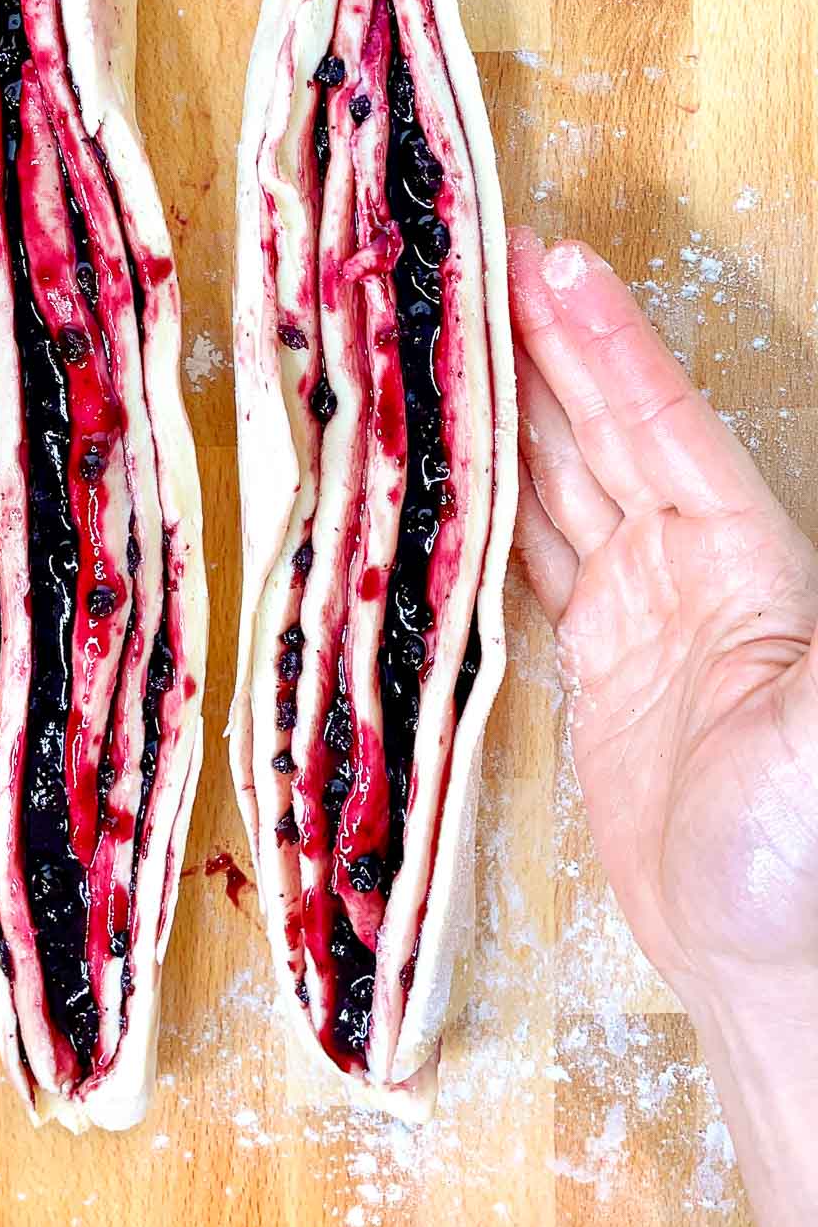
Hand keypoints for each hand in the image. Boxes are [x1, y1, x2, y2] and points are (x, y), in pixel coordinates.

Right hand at [508, 228, 817, 997]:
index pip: (662, 422)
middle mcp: (688, 561)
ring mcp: (636, 607)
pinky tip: (448, 468)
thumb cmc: (800, 856)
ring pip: (559, 480)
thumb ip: (812, 660)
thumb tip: (810, 567)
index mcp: (745, 555)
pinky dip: (484, 505)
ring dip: (509, 411)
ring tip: (447, 343)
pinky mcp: (588, 659)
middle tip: (478, 269)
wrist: (764, 958)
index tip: (553, 268)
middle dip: (546, 347)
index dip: (609, 344)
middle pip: (603, 429)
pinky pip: (528, 556)